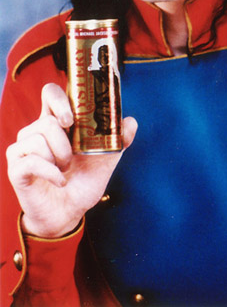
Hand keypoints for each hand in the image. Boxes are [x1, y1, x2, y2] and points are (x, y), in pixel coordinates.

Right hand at [6, 83, 136, 237]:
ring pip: (39, 138)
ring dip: (60, 158)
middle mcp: (35, 131)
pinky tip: (59, 181)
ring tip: (64, 169)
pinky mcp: (16, 168)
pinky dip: (52, 173)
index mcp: (56, 122)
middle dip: (66, 141)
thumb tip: (130, 121)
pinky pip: (32, 162)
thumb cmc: (84, 180)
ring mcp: (23, 149)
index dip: (59, 99)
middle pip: (46, 119)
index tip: (71, 119)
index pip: (50, 93)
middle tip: (73, 156)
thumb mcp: (107, 157)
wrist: (70, 213)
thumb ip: (119, 138)